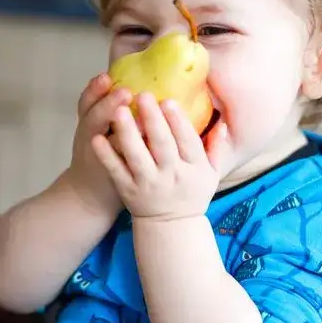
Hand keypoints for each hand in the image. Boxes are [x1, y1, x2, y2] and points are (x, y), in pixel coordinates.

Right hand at [67, 73, 131, 215]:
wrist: (90, 194)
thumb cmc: (98, 152)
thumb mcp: (96, 126)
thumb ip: (109, 105)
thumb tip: (126, 75)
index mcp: (87, 121)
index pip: (87, 101)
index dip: (94, 89)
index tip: (107, 76)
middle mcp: (90, 137)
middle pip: (93, 117)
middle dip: (108, 104)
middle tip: (125, 91)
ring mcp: (102, 158)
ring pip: (109, 142)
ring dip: (125, 131)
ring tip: (141, 120)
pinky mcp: (117, 175)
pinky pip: (123, 165)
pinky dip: (132, 157)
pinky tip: (148, 147)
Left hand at [91, 92, 228, 220]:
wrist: (171, 227)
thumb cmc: (192, 193)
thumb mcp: (211, 174)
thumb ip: (216, 148)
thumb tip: (222, 123)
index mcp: (195, 169)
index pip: (188, 142)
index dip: (178, 121)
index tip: (168, 100)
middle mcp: (172, 176)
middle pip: (162, 145)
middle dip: (153, 120)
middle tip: (143, 95)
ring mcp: (148, 184)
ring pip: (137, 156)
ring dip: (128, 133)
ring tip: (118, 111)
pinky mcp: (128, 191)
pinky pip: (117, 171)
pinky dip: (107, 156)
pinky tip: (98, 139)